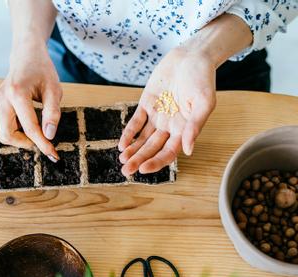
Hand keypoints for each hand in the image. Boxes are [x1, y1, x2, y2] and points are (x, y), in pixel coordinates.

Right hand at [0, 44, 61, 160]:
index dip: (43, 144)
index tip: (53, 154)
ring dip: (10, 138)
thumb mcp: (55, 90)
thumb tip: (49, 135)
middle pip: (7, 135)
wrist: (27, 57)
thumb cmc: (42, 72)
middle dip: (26, 143)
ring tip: (24, 129)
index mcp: (18, 93)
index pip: (30, 128)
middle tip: (40, 137)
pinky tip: (6, 127)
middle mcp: (0, 98)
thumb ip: (52, 113)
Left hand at [118, 48, 216, 175]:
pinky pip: (136, 121)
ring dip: (132, 150)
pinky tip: (122, 144)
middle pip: (152, 148)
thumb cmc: (203, 78)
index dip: (156, 162)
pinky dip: (129, 132)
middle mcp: (170, 126)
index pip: (169, 152)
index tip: (143, 169)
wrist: (192, 55)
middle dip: (139, 160)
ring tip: (122, 160)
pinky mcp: (147, 103)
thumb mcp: (204, 102)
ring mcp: (157, 115)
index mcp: (184, 130)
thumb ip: (195, 126)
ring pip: (142, 138)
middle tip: (126, 171)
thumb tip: (189, 151)